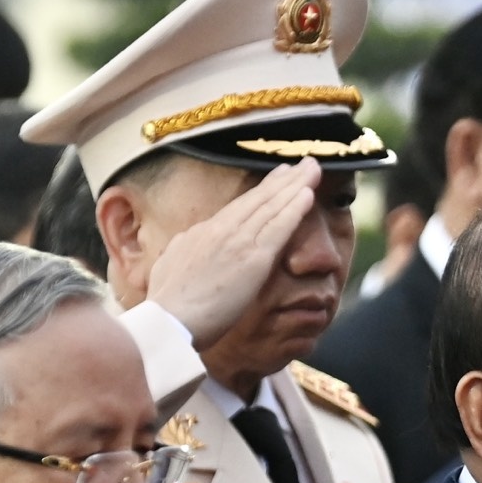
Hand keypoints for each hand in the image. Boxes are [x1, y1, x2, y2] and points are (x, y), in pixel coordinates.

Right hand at [147, 157, 322, 347]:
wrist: (169, 319)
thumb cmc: (168, 301)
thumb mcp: (170, 263)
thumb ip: (185, 247)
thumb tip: (188, 239)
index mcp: (204, 232)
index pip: (240, 206)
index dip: (263, 190)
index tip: (279, 176)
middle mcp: (222, 230)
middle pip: (259, 198)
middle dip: (285, 179)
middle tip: (305, 163)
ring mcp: (238, 242)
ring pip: (272, 207)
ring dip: (295, 185)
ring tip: (313, 169)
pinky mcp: (253, 260)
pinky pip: (278, 228)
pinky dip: (294, 209)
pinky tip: (307, 195)